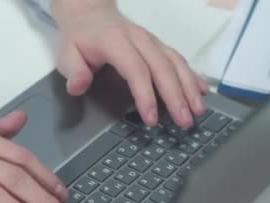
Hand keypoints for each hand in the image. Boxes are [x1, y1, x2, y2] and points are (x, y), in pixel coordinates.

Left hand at [51, 0, 208, 127]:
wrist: (89, 12)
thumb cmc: (80, 38)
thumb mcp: (66, 53)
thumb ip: (73, 71)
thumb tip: (78, 87)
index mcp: (116, 42)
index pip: (136, 70)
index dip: (146, 96)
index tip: (152, 119)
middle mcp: (139, 40)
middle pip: (163, 68)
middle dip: (176, 97)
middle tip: (185, 121)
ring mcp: (152, 41)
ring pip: (175, 63)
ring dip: (189, 88)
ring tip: (199, 111)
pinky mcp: (158, 45)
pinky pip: (179, 59)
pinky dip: (192, 76)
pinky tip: (203, 91)